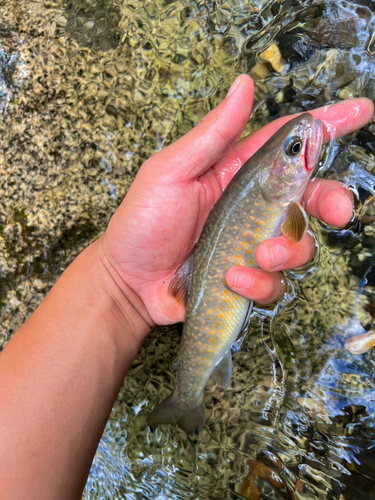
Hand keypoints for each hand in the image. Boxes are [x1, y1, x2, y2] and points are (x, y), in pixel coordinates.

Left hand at [100, 75, 373, 328]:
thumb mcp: (170, 171)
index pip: (287, 143)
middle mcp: (252, 206)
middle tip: (339, 211)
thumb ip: (211, 134)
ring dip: (287, 251)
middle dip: (333, 201)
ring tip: (257, 255)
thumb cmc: (143, 222)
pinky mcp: (249, 277)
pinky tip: (231, 279)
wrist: (130, 281)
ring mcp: (252, 243)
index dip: (325, 126)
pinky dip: (258, 282)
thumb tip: (244, 85)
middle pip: (310, 196)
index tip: (360, 112)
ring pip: (300, 244)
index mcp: (236, 172)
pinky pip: (275, 282)